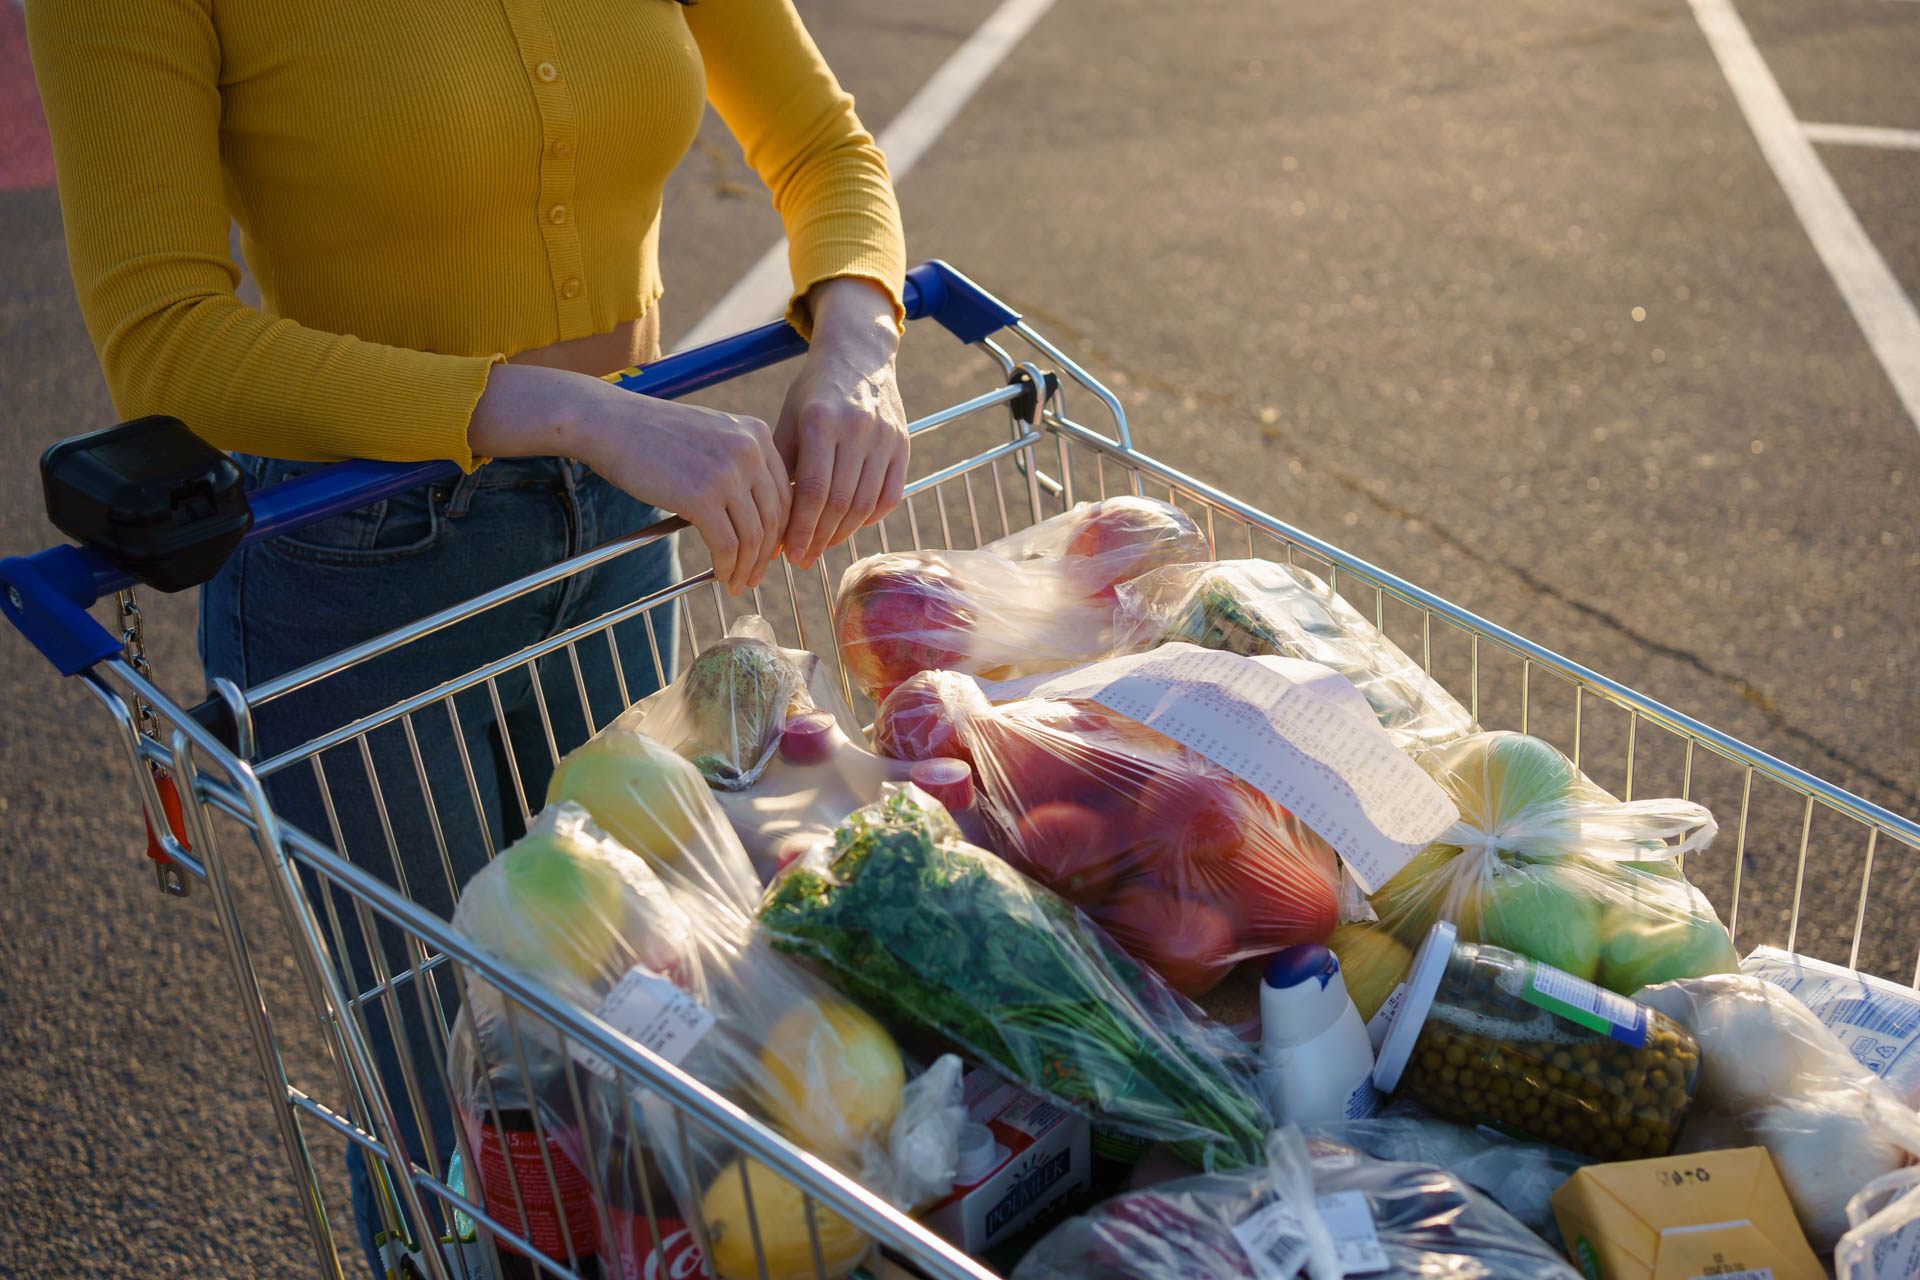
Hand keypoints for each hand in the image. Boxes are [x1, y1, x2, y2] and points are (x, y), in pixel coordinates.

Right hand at [468, 364, 789, 593]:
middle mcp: (750, 450)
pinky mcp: (702, 497)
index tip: (769, 550)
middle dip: (766, 553)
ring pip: (753, 536)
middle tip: (754, 575)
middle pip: (774, 516)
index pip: (785, 491)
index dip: (781, 528)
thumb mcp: (709, 435)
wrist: (608, 423)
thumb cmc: (651, 433)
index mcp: (756, 433)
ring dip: (746, 566)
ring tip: (735, 582)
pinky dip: (726, 566)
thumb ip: (736, 461)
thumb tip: (752, 510)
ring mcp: (728, 473)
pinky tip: (719, 575)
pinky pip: (727, 545)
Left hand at [774, 277, 907, 569]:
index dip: (801, 529)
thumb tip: (768, 529)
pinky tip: (850, 525)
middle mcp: (857, 428)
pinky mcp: (904, 443)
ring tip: (822, 545)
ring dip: (843, 534)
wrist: (858, 355)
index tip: (789, 554)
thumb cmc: (813, 394)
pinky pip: (890, 496)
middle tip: (803, 559)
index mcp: (821, 421)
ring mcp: (885, 436)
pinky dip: (870, 518)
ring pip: (866, 504)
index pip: (814, 491)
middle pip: (841, 503)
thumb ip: (780, 471)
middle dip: (820, 538)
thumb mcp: (788, 421)